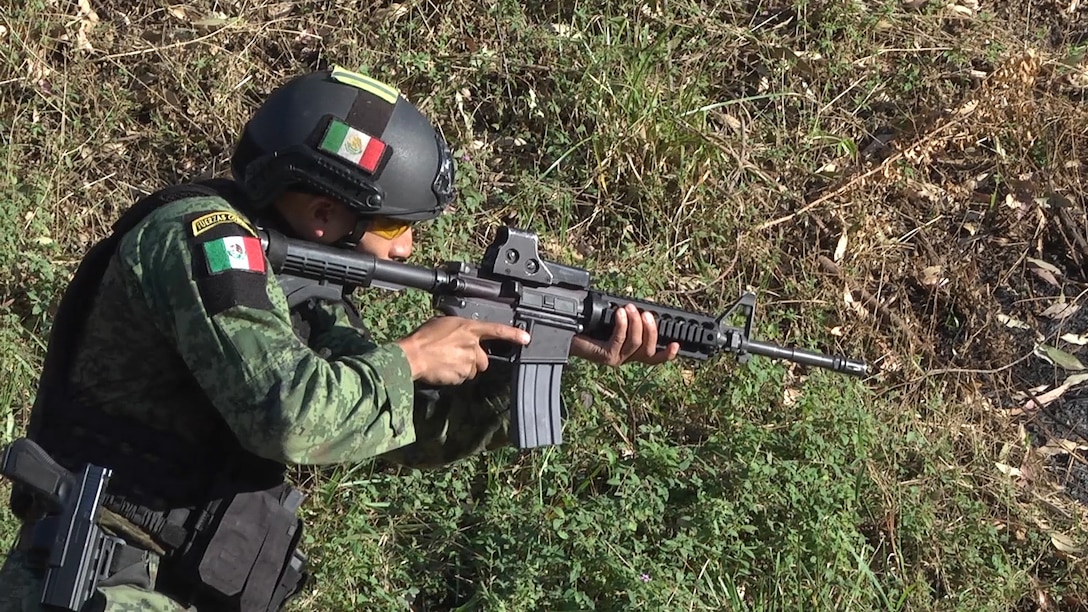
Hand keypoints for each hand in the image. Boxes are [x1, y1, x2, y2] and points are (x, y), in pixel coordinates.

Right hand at [396, 316, 530, 385]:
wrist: (413, 355)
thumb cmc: (423, 338)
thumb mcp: (443, 323)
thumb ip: (459, 328)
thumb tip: (462, 332)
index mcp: (469, 328)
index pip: (497, 330)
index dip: (513, 334)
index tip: (526, 339)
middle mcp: (472, 345)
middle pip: (484, 359)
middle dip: (475, 360)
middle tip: (456, 356)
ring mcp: (468, 361)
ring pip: (473, 370)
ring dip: (464, 368)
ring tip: (446, 362)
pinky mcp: (462, 375)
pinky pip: (462, 378)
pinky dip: (455, 376)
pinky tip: (443, 369)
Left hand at [570, 303, 679, 366]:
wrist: (564, 332)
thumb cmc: (587, 324)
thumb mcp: (614, 319)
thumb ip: (631, 317)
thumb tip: (647, 305)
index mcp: (630, 351)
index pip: (654, 357)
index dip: (667, 354)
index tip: (676, 344)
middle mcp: (625, 358)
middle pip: (649, 350)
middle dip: (651, 329)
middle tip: (646, 312)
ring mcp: (615, 359)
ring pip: (636, 344)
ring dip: (636, 324)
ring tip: (630, 308)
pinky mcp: (604, 356)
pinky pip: (619, 340)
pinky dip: (622, 325)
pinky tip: (619, 314)